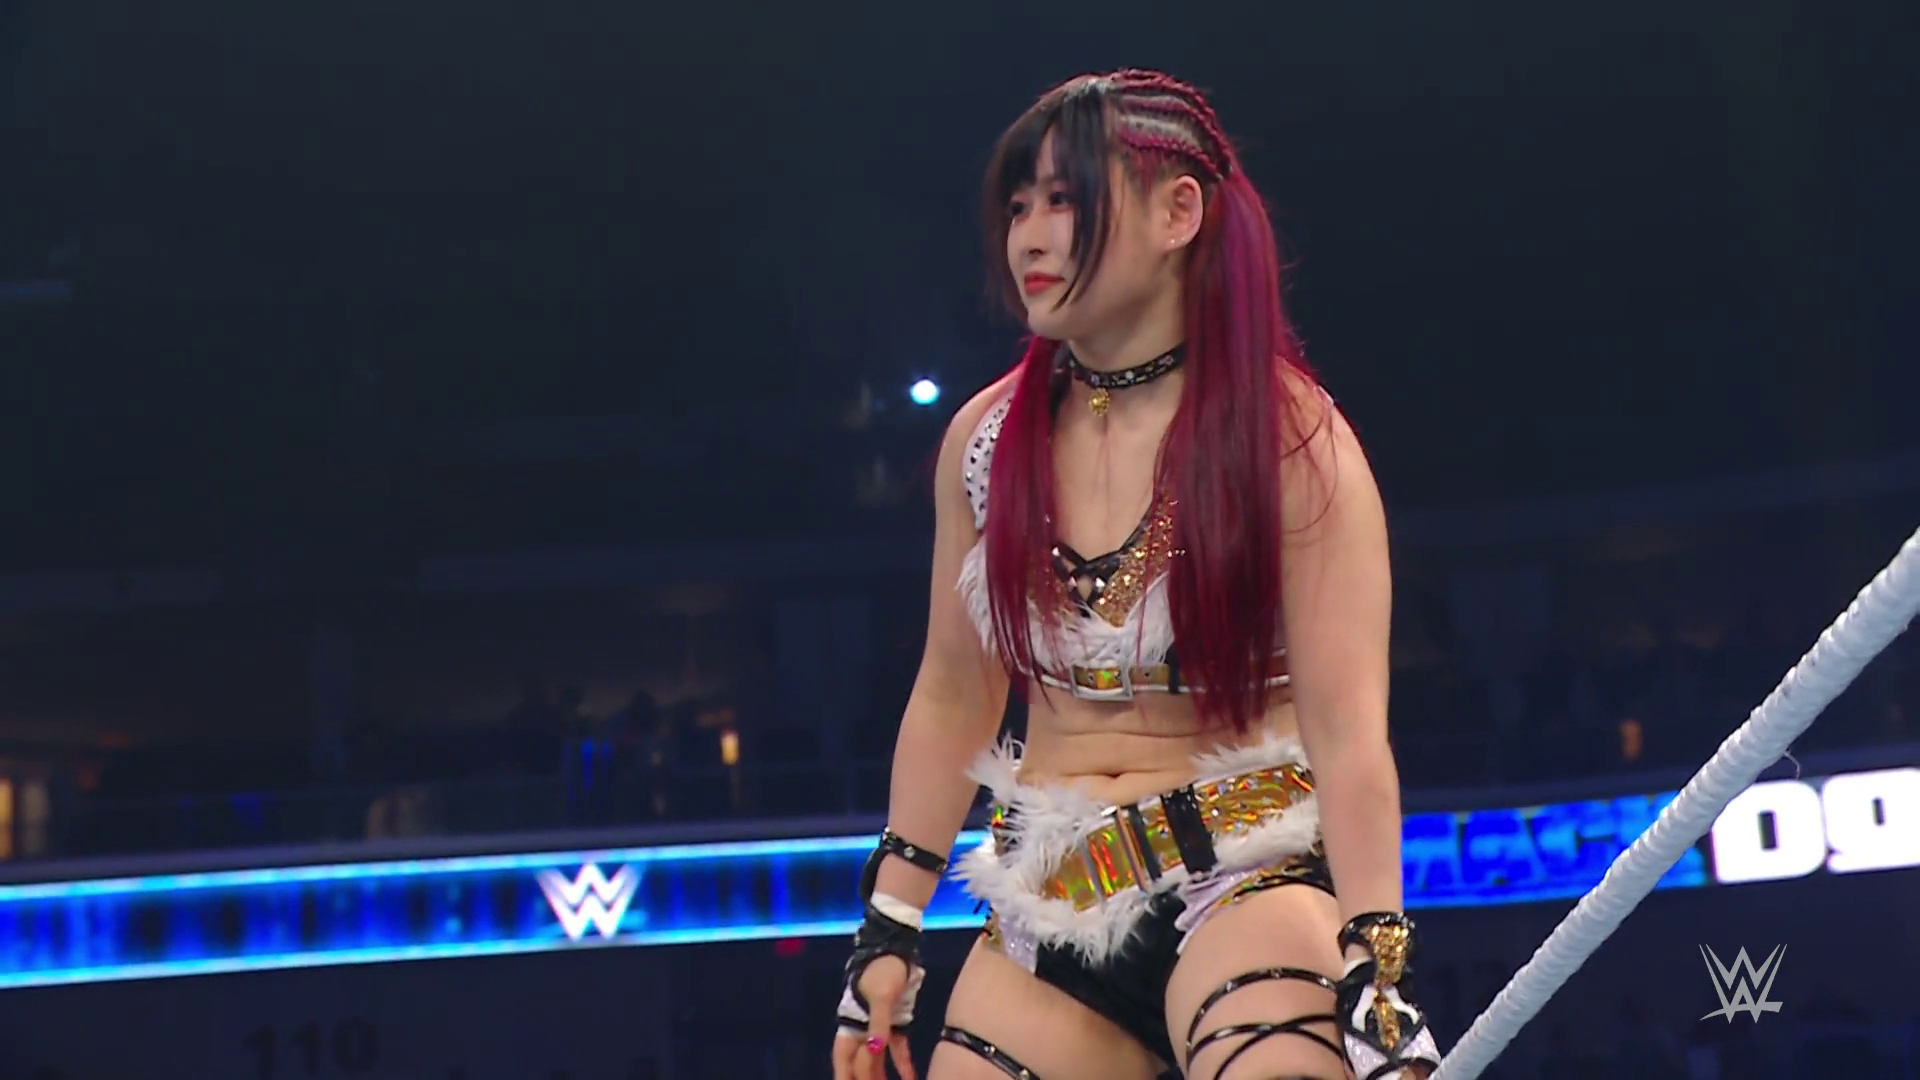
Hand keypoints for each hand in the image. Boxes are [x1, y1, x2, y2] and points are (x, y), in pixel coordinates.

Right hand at [832, 955, 916, 1079]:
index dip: (846, 1078)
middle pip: (861, 1065)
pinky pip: (897, 1050)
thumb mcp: (881, 996)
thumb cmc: (881, 970)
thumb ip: (878, 1024)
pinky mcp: (896, 1024)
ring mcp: (879, 1029)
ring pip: (877, 1062)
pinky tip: (911, 1078)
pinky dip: (903, 1065)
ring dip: (882, 1078)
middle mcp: (861, 1031)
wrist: (896, 949)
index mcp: (851, 1026)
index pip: (844, 1061)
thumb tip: (874, 1049)